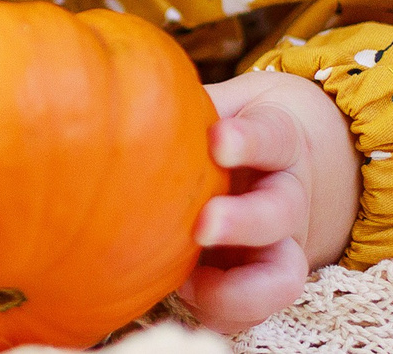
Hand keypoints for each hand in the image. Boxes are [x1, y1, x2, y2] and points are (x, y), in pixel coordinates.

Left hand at [175, 70, 360, 335]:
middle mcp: (286, 196)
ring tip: (189, 287)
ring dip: (241, 288)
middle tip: (204, 224)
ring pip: (284, 274)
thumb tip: (106, 83)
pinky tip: (180, 296)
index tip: (217, 140)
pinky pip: (254, 309)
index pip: (273, 135)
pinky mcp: (263, 282)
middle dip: (245, 220)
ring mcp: (282, 244)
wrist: (273, 166)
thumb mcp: (213, 104)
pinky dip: (222, 309)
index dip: (249, 140)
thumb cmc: (224, 126)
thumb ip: (178, 99)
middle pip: (281, 211)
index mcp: (276, 142)